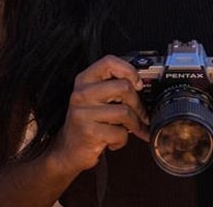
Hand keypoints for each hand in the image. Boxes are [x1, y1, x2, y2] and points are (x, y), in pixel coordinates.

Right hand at [48, 55, 150, 173]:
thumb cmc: (88, 122)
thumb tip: (144, 86)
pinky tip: (114, 142)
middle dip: (138, 105)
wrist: (68, 150)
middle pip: (124, 87)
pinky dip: (122, 140)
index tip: (138, 83)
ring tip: (131, 130)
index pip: (109, 62)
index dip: (129, 70)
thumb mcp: (96, 99)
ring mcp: (83, 112)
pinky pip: (120, 133)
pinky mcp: (88, 132)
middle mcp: (82, 93)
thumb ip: (113, 87)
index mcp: (85, 80)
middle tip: (142, 115)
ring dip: (134, 125)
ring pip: (125, 112)